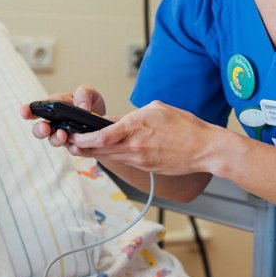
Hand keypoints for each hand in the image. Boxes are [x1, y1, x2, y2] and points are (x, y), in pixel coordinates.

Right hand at [19, 85, 107, 148]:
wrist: (104, 121)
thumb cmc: (91, 105)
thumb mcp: (90, 93)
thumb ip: (84, 94)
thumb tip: (82, 108)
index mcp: (55, 106)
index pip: (37, 108)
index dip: (28, 110)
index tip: (24, 111)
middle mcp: (55, 123)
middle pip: (40, 129)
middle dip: (40, 129)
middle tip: (45, 128)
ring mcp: (63, 135)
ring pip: (53, 140)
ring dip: (56, 138)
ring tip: (63, 135)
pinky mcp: (74, 146)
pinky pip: (71, 150)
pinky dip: (73, 149)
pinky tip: (77, 147)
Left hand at [67, 100, 220, 174]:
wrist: (204, 149)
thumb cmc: (185, 126)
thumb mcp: (157, 109)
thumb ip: (133, 115)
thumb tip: (118, 121)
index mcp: (137, 127)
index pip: (102, 135)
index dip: (85, 138)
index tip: (75, 135)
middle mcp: (135, 146)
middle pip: (101, 149)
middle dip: (83, 147)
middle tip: (70, 144)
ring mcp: (141, 159)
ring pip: (110, 158)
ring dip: (94, 154)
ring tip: (81, 148)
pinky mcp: (146, 167)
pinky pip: (124, 162)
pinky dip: (112, 157)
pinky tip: (106, 153)